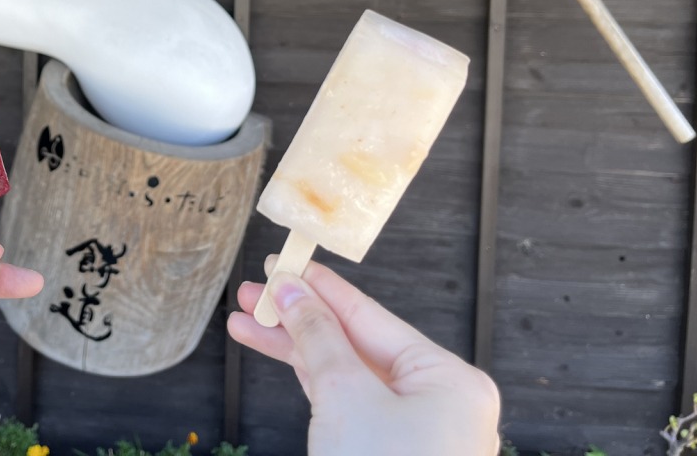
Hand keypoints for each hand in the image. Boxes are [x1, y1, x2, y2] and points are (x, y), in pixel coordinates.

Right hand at [228, 259, 499, 455]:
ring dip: (296, 349)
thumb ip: (317, 338)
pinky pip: (348, 407)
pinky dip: (311, 384)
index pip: (373, 317)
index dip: (321, 287)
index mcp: (450, 380)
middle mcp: (439, 403)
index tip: (283, 261)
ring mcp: (416, 435)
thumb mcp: (345, 398)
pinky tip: (279, 358)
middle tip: (253, 292)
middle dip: (300, 317)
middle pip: (357, 343)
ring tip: (245, 324)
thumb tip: (291, 291)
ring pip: (347, 375)